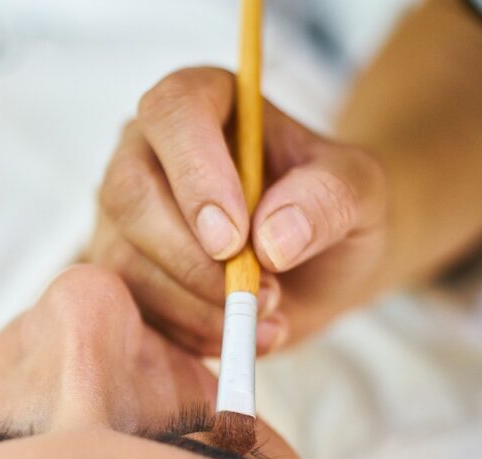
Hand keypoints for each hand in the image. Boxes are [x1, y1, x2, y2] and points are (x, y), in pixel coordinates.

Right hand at [88, 67, 386, 355]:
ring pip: (124, 260)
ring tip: (268, 315)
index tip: (235, 238)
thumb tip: (272, 237)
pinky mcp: (121, 275)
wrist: (318, 264)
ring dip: (195, 304)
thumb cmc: (330, 208)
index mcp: (201, 103)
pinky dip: (188, 333)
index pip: (173, 111)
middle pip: (129, 191)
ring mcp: (125, 218)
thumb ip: (329, 196)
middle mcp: (147, 153)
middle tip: (258, 292)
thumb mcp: (360, 191)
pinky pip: (132, 309)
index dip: (195, 173)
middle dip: (189, 256)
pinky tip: (239, 332)